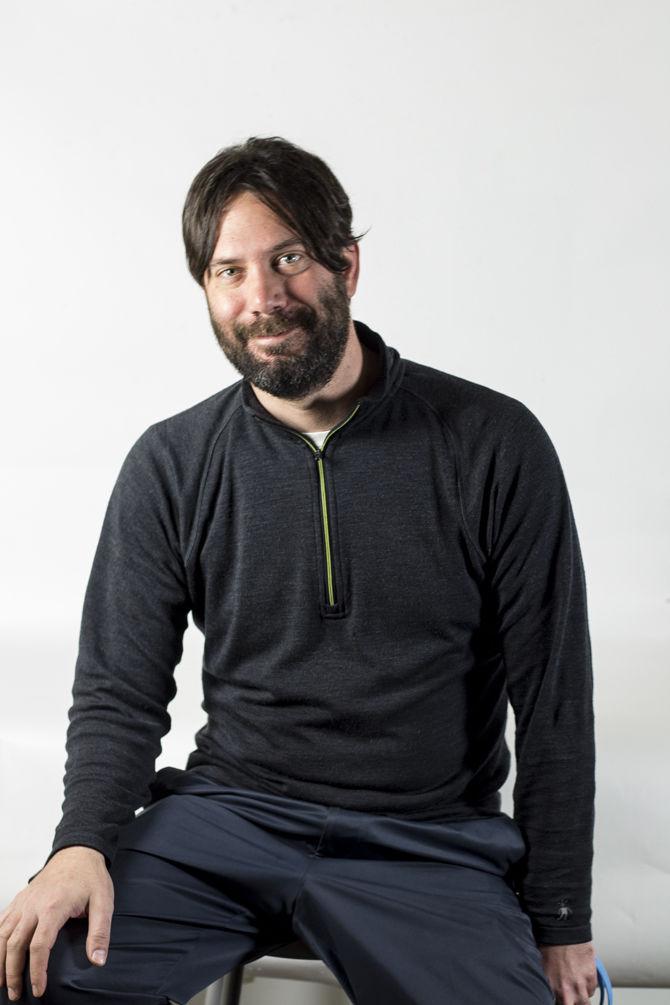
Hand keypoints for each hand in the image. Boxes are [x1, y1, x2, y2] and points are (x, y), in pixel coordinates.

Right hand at [0, 846, 113, 999]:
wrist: (78, 851)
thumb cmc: (90, 876)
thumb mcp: (103, 902)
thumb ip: (100, 932)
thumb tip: (98, 960)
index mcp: (53, 907)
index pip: (38, 946)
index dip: (36, 971)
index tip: (38, 990)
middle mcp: (33, 905)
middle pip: (15, 944)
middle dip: (13, 973)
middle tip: (16, 994)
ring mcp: (23, 902)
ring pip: (4, 935)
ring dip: (0, 961)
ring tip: (3, 982)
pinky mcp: (20, 899)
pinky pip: (2, 921)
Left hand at [539, 941, 597, 1002]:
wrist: (564, 930)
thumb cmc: (551, 943)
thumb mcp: (544, 965)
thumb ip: (550, 981)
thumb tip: (550, 986)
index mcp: (552, 987)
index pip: (557, 1004)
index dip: (560, 1001)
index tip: (560, 999)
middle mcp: (567, 989)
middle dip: (572, 1003)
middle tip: (571, 998)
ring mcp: (580, 984)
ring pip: (585, 1003)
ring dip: (582, 999)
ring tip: (579, 994)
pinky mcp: (591, 977)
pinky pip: (592, 989)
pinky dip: (588, 987)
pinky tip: (584, 981)